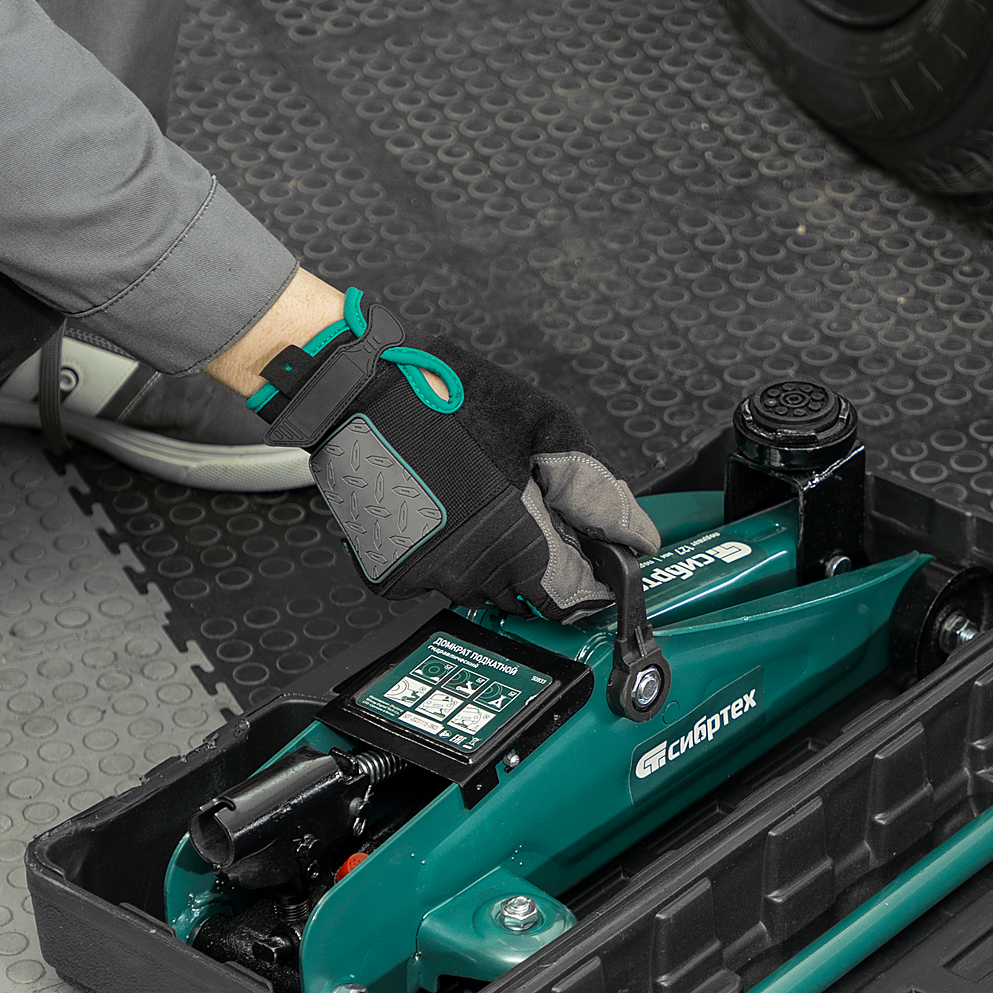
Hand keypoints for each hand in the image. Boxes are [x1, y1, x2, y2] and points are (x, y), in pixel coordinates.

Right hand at [246, 288, 657, 618]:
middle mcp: (479, 573)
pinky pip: (444, 578)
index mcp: (523, 544)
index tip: (593, 559)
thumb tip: (636, 537)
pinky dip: (455, 554)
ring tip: (486, 500)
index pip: (576, 599)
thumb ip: (595, 493)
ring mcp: (436, 578)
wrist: (355, 393)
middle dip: (547, 565)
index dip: (592, 580)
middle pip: (534, 597)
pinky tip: (448, 509)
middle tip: (535, 513)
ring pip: (489, 589)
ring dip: (501, 561)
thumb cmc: (448, 399)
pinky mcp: (398, 574)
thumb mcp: (545, 430)